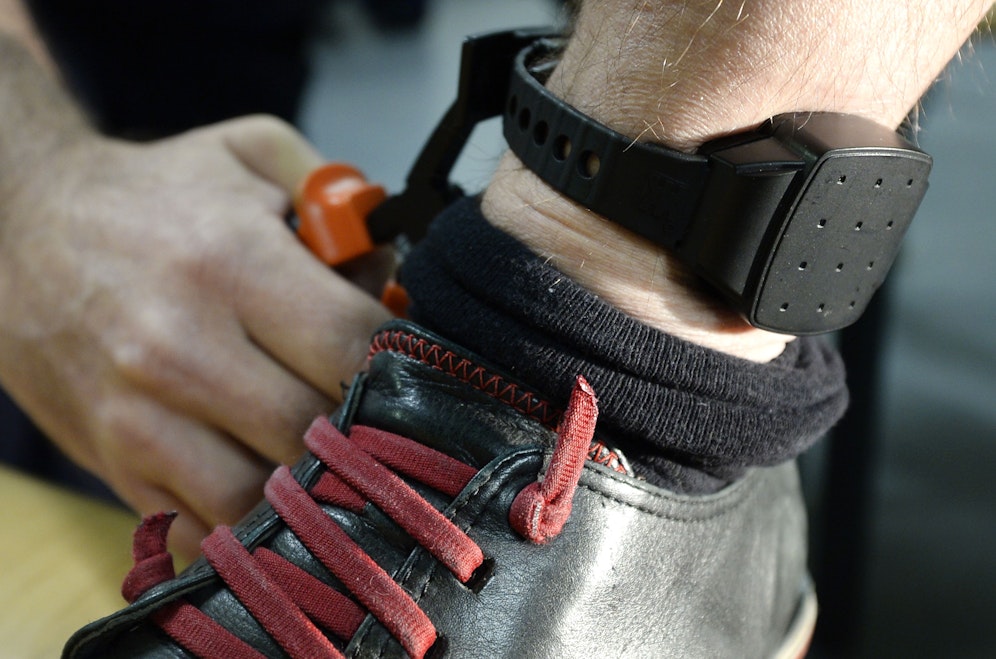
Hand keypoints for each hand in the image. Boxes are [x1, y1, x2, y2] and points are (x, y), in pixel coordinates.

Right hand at [0, 115, 391, 556]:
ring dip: (308, 483)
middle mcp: (180, 344)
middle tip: (372, 409)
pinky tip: (267, 481)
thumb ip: (342, 202)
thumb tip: (396, 279)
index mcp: (230, 260)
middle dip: (361, 425)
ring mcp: (138, 415)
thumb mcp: (253, 154)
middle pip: (315, 427)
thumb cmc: (154, 196)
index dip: (400, 361)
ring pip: (262, 495)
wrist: (17, 232)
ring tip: (323, 448)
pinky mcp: (112, 461)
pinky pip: (203, 526)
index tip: (407, 362)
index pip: (352, 343)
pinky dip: (249, 520)